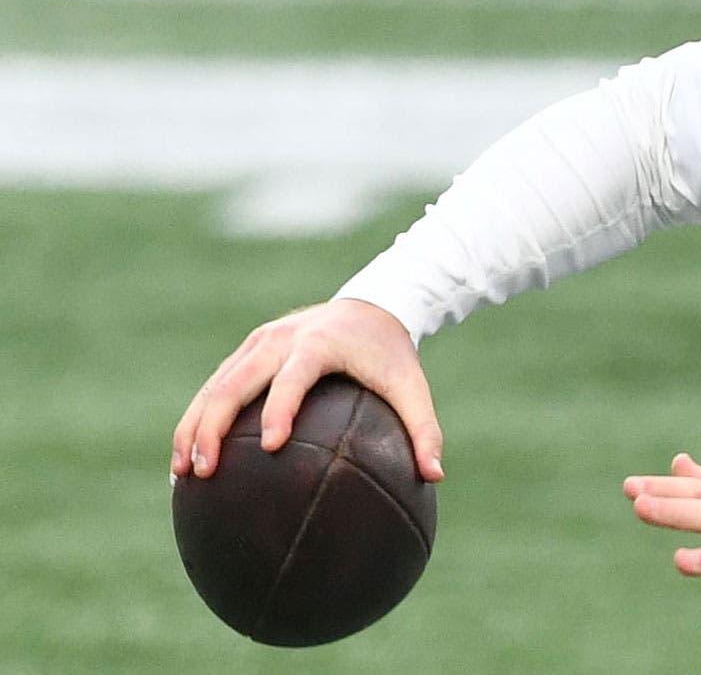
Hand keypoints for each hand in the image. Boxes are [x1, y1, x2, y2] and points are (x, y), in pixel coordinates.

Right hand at [170, 298, 444, 481]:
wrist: (371, 306)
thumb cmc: (391, 354)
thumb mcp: (412, 387)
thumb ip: (424, 429)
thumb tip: (435, 476)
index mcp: (319, 344)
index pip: (293, 378)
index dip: (281, 409)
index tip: (273, 446)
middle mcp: (280, 339)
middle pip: (236, 382)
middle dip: (214, 426)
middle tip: (204, 471)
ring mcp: (259, 342)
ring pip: (214, 386)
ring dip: (193, 427)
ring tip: (182, 474)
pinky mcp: (247, 349)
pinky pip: (214, 386)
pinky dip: (197, 419)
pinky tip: (187, 461)